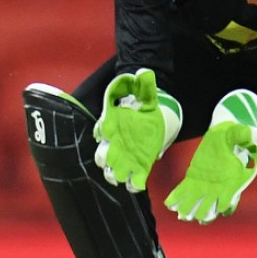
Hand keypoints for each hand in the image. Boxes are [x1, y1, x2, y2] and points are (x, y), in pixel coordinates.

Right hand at [93, 69, 180, 191]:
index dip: (102, 131)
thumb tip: (143, 72)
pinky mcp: (138, 167)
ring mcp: (124, 157)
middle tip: (110, 158)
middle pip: (101, 154)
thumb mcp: (146, 94)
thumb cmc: (144, 108)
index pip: (102, 128)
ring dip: (113, 174)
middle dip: (104, 157)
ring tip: (119, 177)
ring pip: (110, 170)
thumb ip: (144, 84)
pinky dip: (133, 184)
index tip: (106, 132)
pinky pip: (131, 180)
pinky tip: (137, 183)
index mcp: (113, 124)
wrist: (155, 121)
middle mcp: (114, 143)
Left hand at [165, 90, 256, 223]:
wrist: (222, 135)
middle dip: (203, 212)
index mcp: (231, 180)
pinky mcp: (193, 178)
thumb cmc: (231, 136)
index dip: (225, 205)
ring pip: (197, 202)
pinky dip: (176, 198)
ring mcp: (205, 184)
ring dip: (189, 209)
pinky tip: (168, 204)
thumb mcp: (237, 134)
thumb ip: (243, 136)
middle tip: (194, 216)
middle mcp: (218, 187)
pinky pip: (183, 191)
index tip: (220, 209)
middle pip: (211, 206)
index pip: (230, 198)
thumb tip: (253, 135)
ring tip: (182, 215)